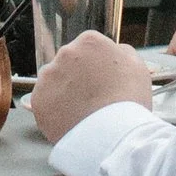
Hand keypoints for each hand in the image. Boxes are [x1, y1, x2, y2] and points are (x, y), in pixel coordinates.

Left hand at [31, 31, 152, 142]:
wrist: (113, 133)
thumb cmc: (128, 101)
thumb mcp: (137, 66)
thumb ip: (122, 52)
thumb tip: (114, 51)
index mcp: (90, 42)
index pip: (88, 49)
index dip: (96, 67)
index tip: (100, 81)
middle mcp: (66, 53)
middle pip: (69, 63)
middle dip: (77, 77)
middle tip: (91, 98)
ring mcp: (49, 75)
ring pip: (54, 81)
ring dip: (63, 91)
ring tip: (81, 111)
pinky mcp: (38, 98)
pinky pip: (44, 101)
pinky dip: (54, 110)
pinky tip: (70, 118)